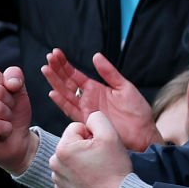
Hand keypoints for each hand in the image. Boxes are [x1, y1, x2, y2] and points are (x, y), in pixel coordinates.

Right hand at [0, 65, 33, 174]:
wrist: (18, 140)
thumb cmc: (13, 113)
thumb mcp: (17, 89)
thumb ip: (14, 76)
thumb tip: (11, 83)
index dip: (6, 84)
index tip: (5, 95)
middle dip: (9, 102)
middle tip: (5, 112)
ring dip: (8, 117)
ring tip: (2, 122)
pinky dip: (6, 129)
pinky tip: (1, 133)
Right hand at [42, 50, 158, 150]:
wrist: (142, 134)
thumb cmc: (136, 112)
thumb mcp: (124, 86)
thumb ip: (109, 72)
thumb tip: (96, 56)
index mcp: (95, 89)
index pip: (75, 74)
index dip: (64, 64)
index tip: (55, 53)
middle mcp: (87, 98)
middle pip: (66, 82)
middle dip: (56, 70)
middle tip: (48, 57)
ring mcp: (85, 109)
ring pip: (65, 93)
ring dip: (55, 82)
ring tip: (46, 69)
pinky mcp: (86, 120)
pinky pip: (70, 110)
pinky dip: (61, 101)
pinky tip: (53, 92)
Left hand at [48, 111, 131, 187]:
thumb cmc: (114, 168)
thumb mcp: (110, 135)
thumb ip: (97, 119)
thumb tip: (88, 120)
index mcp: (63, 148)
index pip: (76, 127)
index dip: (92, 134)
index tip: (101, 146)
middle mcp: (54, 163)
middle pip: (71, 143)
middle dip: (85, 147)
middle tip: (100, 159)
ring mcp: (57, 178)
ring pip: (70, 158)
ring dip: (82, 160)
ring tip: (97, 170)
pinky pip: (69, 174)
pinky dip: (79, 175)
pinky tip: (91, 180)